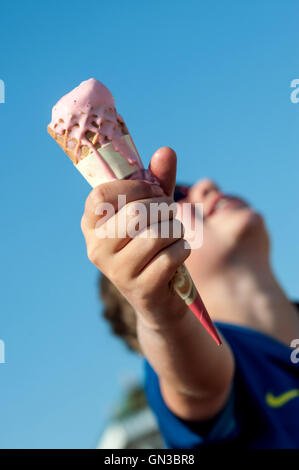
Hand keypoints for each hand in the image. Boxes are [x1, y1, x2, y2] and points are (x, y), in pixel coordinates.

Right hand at [81, 147, 190, 329]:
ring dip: (176, 230)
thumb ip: (157, 181)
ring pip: (156, 234)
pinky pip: (172, 255)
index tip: (154, 191)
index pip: (102, 195)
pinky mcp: (140, 289)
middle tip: (169, 215)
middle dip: (164, 209)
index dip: (135, 187)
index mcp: (91, 225)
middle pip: (135, 213)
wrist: (158, 297)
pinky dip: (183, 249)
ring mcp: (116, 271)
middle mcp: (96, 248)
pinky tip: (178, 255)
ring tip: (174, 235)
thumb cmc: (152, 245)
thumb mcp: (153, 210)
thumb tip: (166, 151)